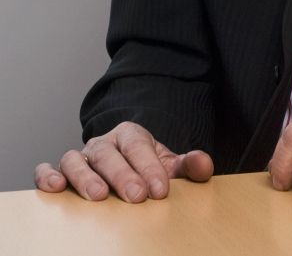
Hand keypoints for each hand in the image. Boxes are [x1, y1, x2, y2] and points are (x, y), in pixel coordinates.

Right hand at [34, 122, 213, 202]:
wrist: (126, 168)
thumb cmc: (147, 169)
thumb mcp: (169, 165)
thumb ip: (188, 165)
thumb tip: (205, 165)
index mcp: (130, 134)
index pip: (139, 146)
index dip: (149, 167)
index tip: (161, 190)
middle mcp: (103, 143)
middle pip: (109, 154)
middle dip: (123, 175)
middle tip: (137, 197)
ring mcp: (80, 156)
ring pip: (76, 159)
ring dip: (85, 177)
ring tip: (98, 196)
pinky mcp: (61, 172)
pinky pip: (47, 168)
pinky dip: (48, 175)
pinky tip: (56, 188)